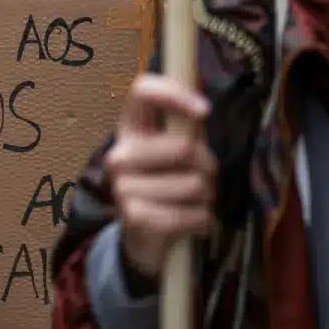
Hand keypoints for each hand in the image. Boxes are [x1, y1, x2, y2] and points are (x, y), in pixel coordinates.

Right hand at [103, 74, 215, 282]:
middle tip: (204, 178)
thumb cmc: (167, 183)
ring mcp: (123, 186)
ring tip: (195, 202)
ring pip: (195, 184)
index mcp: (130, 129)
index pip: (142, 91)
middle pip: (185, 147)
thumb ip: (187, 123)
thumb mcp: (175, 149)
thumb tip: (200, 90)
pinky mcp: (134, 217)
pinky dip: (204, 221)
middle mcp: (119, 153)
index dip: (175, 94)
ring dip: (208, 198)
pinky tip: (194, 222)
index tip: (204, 111)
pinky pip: (192, 215)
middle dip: (209, 166)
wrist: (144, 238)